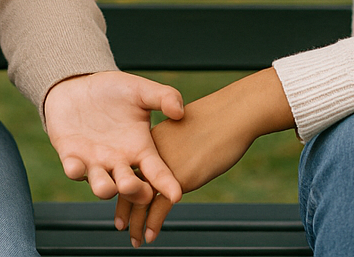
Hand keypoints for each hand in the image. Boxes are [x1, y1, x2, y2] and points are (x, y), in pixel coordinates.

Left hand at [43, 71, 184, 208]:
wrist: (79, 86)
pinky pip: (74, 170)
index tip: (175, 195)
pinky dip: (75, 171)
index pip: (157, 171)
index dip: (167, 184)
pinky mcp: (71, 157)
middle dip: (133, 192)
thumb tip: (179, 112)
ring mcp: (95, 163)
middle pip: (130, 186)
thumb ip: (163, 97)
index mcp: (140, 149)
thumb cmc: (113, 91)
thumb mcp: (141, 90)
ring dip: (104, 188)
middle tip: (137, 189)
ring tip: (108, 187)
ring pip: (101, 186)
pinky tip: (77, 167)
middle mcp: (119, 162)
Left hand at [117, 68, 295, 245]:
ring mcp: (163, 167)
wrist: (231, 115)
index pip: (133, 170)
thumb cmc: (217, 121)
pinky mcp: (177, 178)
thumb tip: (185, 156)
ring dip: (136, 222)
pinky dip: (152, 224)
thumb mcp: (189, 131)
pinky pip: (158, 207)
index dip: (128, 188)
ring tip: (135, 238)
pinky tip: (149, 237)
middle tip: (121, 226)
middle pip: (131, 186)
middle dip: (126, 209)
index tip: (125, 203)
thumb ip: (180, 146)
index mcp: (153, 141)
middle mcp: (152, 154)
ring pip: (140, 200)